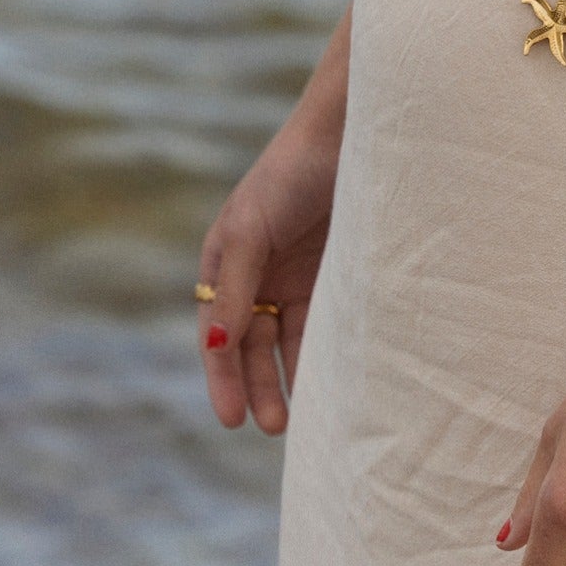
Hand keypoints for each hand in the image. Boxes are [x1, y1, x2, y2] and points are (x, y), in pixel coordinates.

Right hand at [196, 118, 340, 433]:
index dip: (223, 378)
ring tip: (304, 420)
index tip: (232, 420)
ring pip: (292, 343)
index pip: (219, 335)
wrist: (350, 138)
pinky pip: (328, 326)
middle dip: (260, 388)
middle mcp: (260, 276)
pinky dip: (326, 355)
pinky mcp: (339, 277)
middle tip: (273, 428)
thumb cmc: (289, 175)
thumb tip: (214, 348)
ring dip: (294, 380)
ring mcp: (300, 278)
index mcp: (226, 264)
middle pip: (255, 347)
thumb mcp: (251, 232)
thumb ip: (236, 290)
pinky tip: (334, 384)